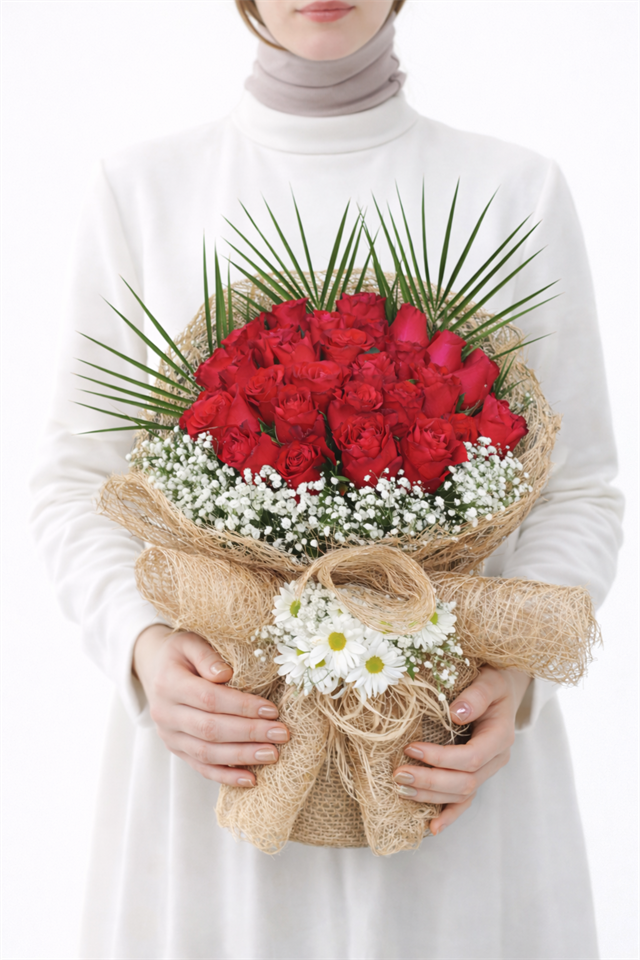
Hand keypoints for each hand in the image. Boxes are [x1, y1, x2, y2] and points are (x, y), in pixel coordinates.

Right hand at [133, 624, 288, 787]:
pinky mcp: (176, 749)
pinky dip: (226, 776)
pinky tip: (250, 779)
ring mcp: (169, 736)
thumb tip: (225, 674)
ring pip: (207, 752)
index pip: (209, 699)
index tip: (272, 710)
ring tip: (273, 754)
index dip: (241, 706)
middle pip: (210, 729)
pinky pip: (201, 767)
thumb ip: (207, 656)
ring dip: (242, 756)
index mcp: (168, 683)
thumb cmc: (180, 653)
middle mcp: (165, 714)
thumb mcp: (190, 642)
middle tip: (281, 734)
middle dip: (249, 733)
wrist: (154, 669)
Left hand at [393, 666, 530, 833]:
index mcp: (500, 737)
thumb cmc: (492, 682)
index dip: (440, 758)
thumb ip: (476, 696)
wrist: (501, 689)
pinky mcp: (475, 774)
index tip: (410, 748)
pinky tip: (431, 828)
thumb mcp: (489, 680)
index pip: (470, 758)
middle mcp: (496, 759)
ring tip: (401, 789)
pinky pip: (463, 800)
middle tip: (398, 774)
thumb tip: (456, 713)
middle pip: (464, 782)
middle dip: (429, 781)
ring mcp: (487, 770)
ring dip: (430, 796)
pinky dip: (448, 815)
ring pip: (461, 795)